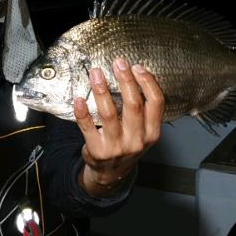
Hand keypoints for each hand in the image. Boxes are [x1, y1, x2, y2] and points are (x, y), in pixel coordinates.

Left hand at [74, 57, 164, 196]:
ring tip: (96, 73)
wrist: (111, 173)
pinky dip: (83, 112)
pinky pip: (88, 127)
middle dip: (126, 80)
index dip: (148, 83)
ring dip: (102, 90)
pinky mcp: (97, 150)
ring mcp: (116, 146)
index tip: (137, 67)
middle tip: (118, 63)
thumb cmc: (127, 145)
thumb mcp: (143, 133)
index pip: (156, 103)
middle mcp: (136, 140)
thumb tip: (134, 76)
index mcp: (151, 133)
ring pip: (109, 113)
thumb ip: (143, 111)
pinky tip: (79, 99)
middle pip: (133, 105)